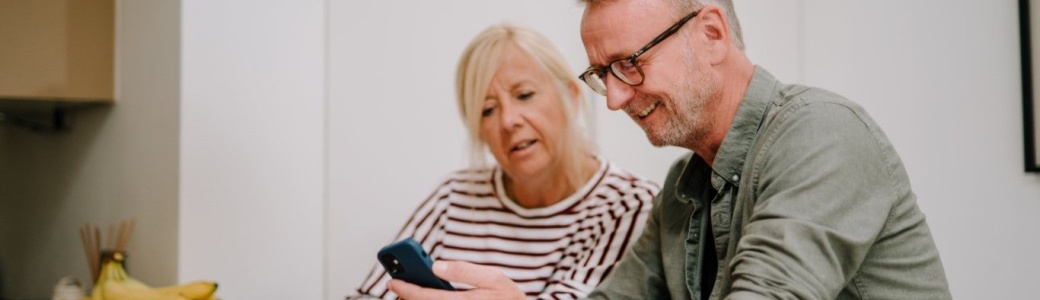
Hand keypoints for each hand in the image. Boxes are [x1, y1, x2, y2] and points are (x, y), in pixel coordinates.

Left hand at [387, 260, 524, 299]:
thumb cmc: (508, 298)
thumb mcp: (493, 278)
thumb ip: (464, 271)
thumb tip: (437, 266)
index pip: (424, 297)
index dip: (405, 288)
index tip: (393, 280)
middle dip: (407, 295)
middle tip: (398, 283)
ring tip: (410, 289)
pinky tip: (426, 296)